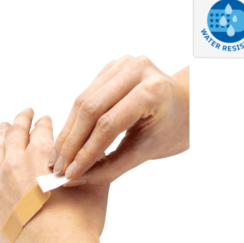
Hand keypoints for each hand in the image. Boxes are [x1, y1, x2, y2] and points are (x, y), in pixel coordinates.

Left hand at [0, 108, 110, 242]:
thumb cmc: (80, 221)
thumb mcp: (96, 185)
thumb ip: (93, 164)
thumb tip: (99, 152)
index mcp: (40, 157)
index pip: (40, 130)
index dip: (44, 121)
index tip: (45, 116)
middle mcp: (15, 166)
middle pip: (13, 136)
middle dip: (20, 121)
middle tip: (24, 112)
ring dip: (0, 139)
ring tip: (2, 130)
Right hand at [51, 55, 189, 184]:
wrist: (186, 105)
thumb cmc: (173, 129)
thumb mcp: (148, 151)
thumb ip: (112, 166)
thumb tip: (73, 179)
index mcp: (152, 91)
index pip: (109, 124)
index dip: (85, 151)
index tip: (68, 175)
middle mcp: (137, 69)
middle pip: (91, 108)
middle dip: (72, 142)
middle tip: (57, 168)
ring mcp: (124, 63)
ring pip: (83, 99)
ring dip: (68, 131)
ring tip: (57, 158)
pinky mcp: (113, 66)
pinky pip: (86, 93)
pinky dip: (75, 118)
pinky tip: (69, 139)